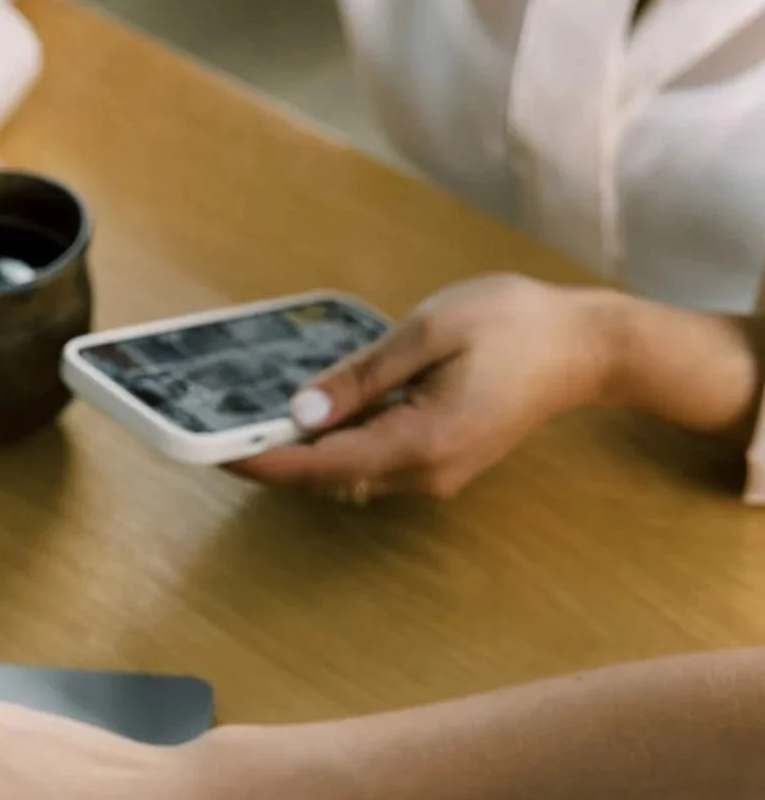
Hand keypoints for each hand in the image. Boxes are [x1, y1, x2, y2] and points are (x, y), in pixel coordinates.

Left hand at [232, 275, 610, 499]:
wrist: (588, 345)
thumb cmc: (513, 324)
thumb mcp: (427, 332)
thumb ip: (362, 376)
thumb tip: (301, 412)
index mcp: (421, 442)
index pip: (319, 465)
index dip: (262, 459)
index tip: (212, 450)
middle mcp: (425, 473)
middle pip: (327, 475)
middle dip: (272, 454)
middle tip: (216, 426)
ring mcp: (436, 474)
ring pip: (349, 470)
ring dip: (303, 448)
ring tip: (249, 415)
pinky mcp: (441, 461)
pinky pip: (374, 459)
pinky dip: (337, 440)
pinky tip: (314, 408)